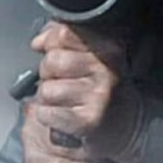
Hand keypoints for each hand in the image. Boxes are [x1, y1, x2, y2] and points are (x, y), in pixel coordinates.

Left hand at [18, 21, 143, 162]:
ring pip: (47, 89)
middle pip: (52, 61)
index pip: (64, 34)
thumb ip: (62, 40)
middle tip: (66, 84)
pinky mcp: (87, 122)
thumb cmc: (98, 89)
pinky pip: (46, 113)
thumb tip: (38, 42)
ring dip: (49, 99)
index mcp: (108, 49)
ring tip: (67, 102)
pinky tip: (62, 118)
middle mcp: (107, 70)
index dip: (53, 46)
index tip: (62, 56)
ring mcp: (98, 96)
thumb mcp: (89, 56)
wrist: (124, 128)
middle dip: (50, 74)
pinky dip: (47, 117)